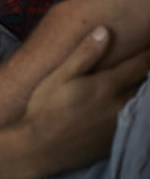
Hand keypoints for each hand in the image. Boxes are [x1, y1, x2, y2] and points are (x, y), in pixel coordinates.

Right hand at [21, 26, 149, 172]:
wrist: (39, 147)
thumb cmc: (45, 108)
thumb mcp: (59, 77)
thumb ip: (84, 54)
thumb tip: (104, 31)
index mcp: (106, 86)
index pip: (140, 65)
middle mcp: (120, 105)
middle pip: (147, 85)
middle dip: (148, 73)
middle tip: (146, 64)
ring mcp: (122, 124)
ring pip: (144, 104)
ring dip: (144, 92)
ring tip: (141, 83)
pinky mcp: (118, 139)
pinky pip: (136, 121)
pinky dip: (139, 110)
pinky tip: (132, 106)